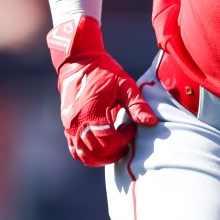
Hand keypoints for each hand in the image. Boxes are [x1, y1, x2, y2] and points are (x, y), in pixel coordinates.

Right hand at [48, 16, 156, 165]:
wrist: (79, 62)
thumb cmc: (105, 72)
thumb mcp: (125, 85)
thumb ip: (137, 105)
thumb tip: (152, 122)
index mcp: (92, 114)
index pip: (108, 142)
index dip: (124, 140)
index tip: (132, 127)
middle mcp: (78, 123)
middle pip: (96, 152)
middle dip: (114, 152)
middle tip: (127, 141)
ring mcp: (70, 126)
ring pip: (83, 155)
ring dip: (101, 158)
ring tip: (116, 148)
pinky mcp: (67, 126)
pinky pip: (74, 149)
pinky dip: (87, 154)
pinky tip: (102, 148)